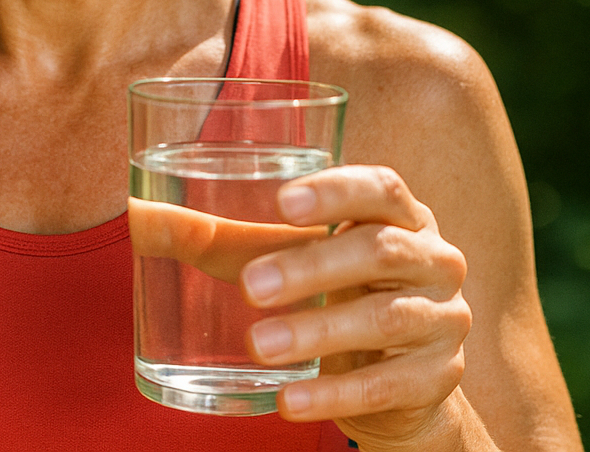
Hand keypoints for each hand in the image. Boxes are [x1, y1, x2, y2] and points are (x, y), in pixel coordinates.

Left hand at [240, 165, 471, 449]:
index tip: (280, 204)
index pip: (380, 187)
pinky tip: (289, 401)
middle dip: (311, 267)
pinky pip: (387, 385)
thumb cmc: (336, 293)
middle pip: (380, 251)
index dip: (334, 191)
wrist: (397, 381)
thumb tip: (146, 219)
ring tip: (258, 346)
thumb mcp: (290, 259)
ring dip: (318, 332)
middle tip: (250, 287)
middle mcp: (435, 260)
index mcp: (401, 216)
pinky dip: (334, 394)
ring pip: (385, 318)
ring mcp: (443, 320)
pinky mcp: (438, 377)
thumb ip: (222, 239)